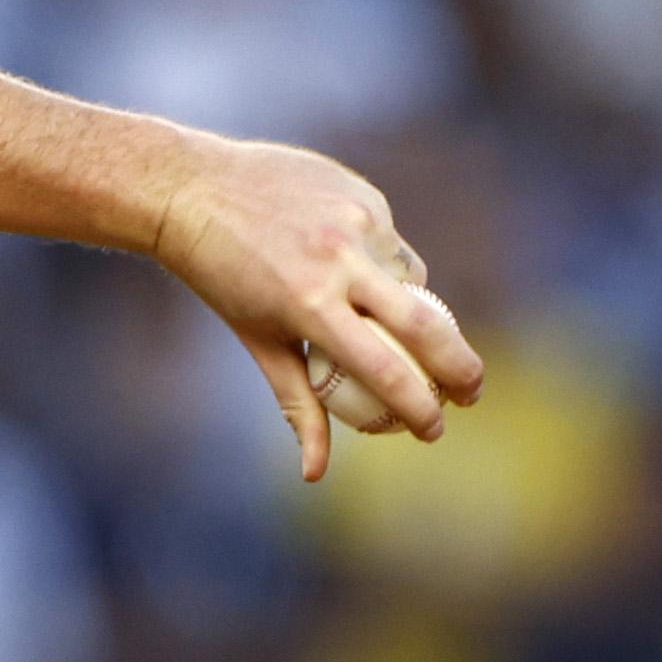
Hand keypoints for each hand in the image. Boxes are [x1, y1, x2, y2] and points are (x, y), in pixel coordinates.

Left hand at [150, 137, 485, 480]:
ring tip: (384, 319)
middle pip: (428, 326)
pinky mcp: (363, 194)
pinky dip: (381, 263)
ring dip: (413, 309)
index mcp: (309, 304)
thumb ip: (296, 403)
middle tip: (470, 395)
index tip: (436, 431)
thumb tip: (315, 473)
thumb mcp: (257, 340)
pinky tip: (352, 262)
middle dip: (462, 369)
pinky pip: (391, 242)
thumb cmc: (220, 276)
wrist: (191, 188)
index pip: (386, 370)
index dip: (420, 409)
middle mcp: (339, 260)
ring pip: (413, 280)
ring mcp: (356, 221)